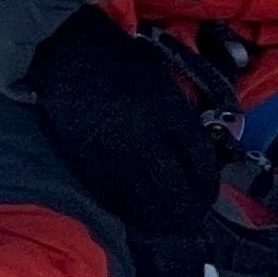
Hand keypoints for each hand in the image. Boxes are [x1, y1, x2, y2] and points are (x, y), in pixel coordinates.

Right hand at [27, 9, 236, 236]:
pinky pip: (106, 191)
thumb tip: (194, 152)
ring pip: (140, 196)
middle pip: (173, 185)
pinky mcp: (82, 155)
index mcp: (167, 110)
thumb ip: (178, 114)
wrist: (69, 48)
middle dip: (186, 210)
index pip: (198, 158)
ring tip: (166, 228)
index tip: (208, 196)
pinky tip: (132, 215)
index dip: (208, 184)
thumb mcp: (162, 79)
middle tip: (190, 222)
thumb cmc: (121, 60)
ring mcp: (110, 147)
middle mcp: (142, 133)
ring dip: (157, 217)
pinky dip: (122, 207)